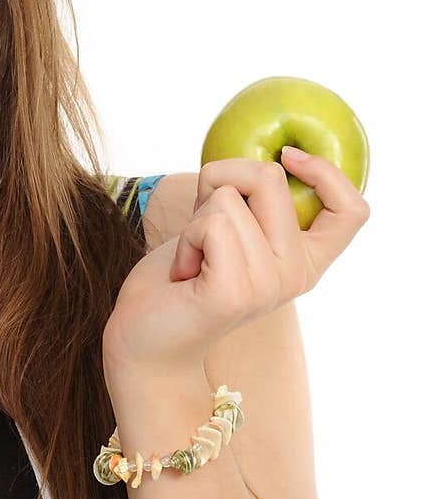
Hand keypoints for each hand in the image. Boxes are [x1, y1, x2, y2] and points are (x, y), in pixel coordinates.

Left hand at [102, 151, 369, 373]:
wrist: (147, 342)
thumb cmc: (184, 278)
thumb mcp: (226, 226)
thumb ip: (249, 198)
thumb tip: (263, 157)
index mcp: (305, 260)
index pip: (352, 211)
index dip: (325, 172)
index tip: (287, 157)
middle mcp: (296, 275)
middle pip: (269, 178)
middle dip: (221, 182)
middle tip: (204, 229)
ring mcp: (269, 286)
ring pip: (228, 198)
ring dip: (195, 218)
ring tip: (192, 258)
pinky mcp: (234, 293)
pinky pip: (211, 223)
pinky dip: (186, 236)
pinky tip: (183, 271)